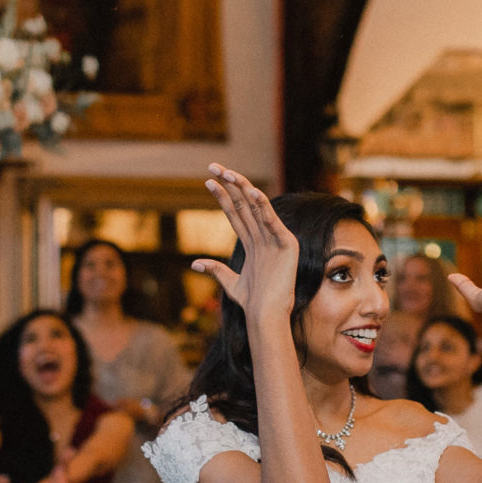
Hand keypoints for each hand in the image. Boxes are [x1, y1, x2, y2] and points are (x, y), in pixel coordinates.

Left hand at [193, 164, 297, 318]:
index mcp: (252, 243)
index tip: (208, 181)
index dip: (222, 196)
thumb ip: (215, 270)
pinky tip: (251, 192)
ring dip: (242, 189)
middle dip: (229, 184)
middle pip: (244, 204)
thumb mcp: (230, 283)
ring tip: (227, 173)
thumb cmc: (253, 302)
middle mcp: (264, 237)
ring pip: (256, 208)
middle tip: (213, 166)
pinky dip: (263, 207)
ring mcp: (275, 239)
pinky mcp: (286, 245)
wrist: (267, 316)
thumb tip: (195, 263)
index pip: (235, 213)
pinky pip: (272, 222)